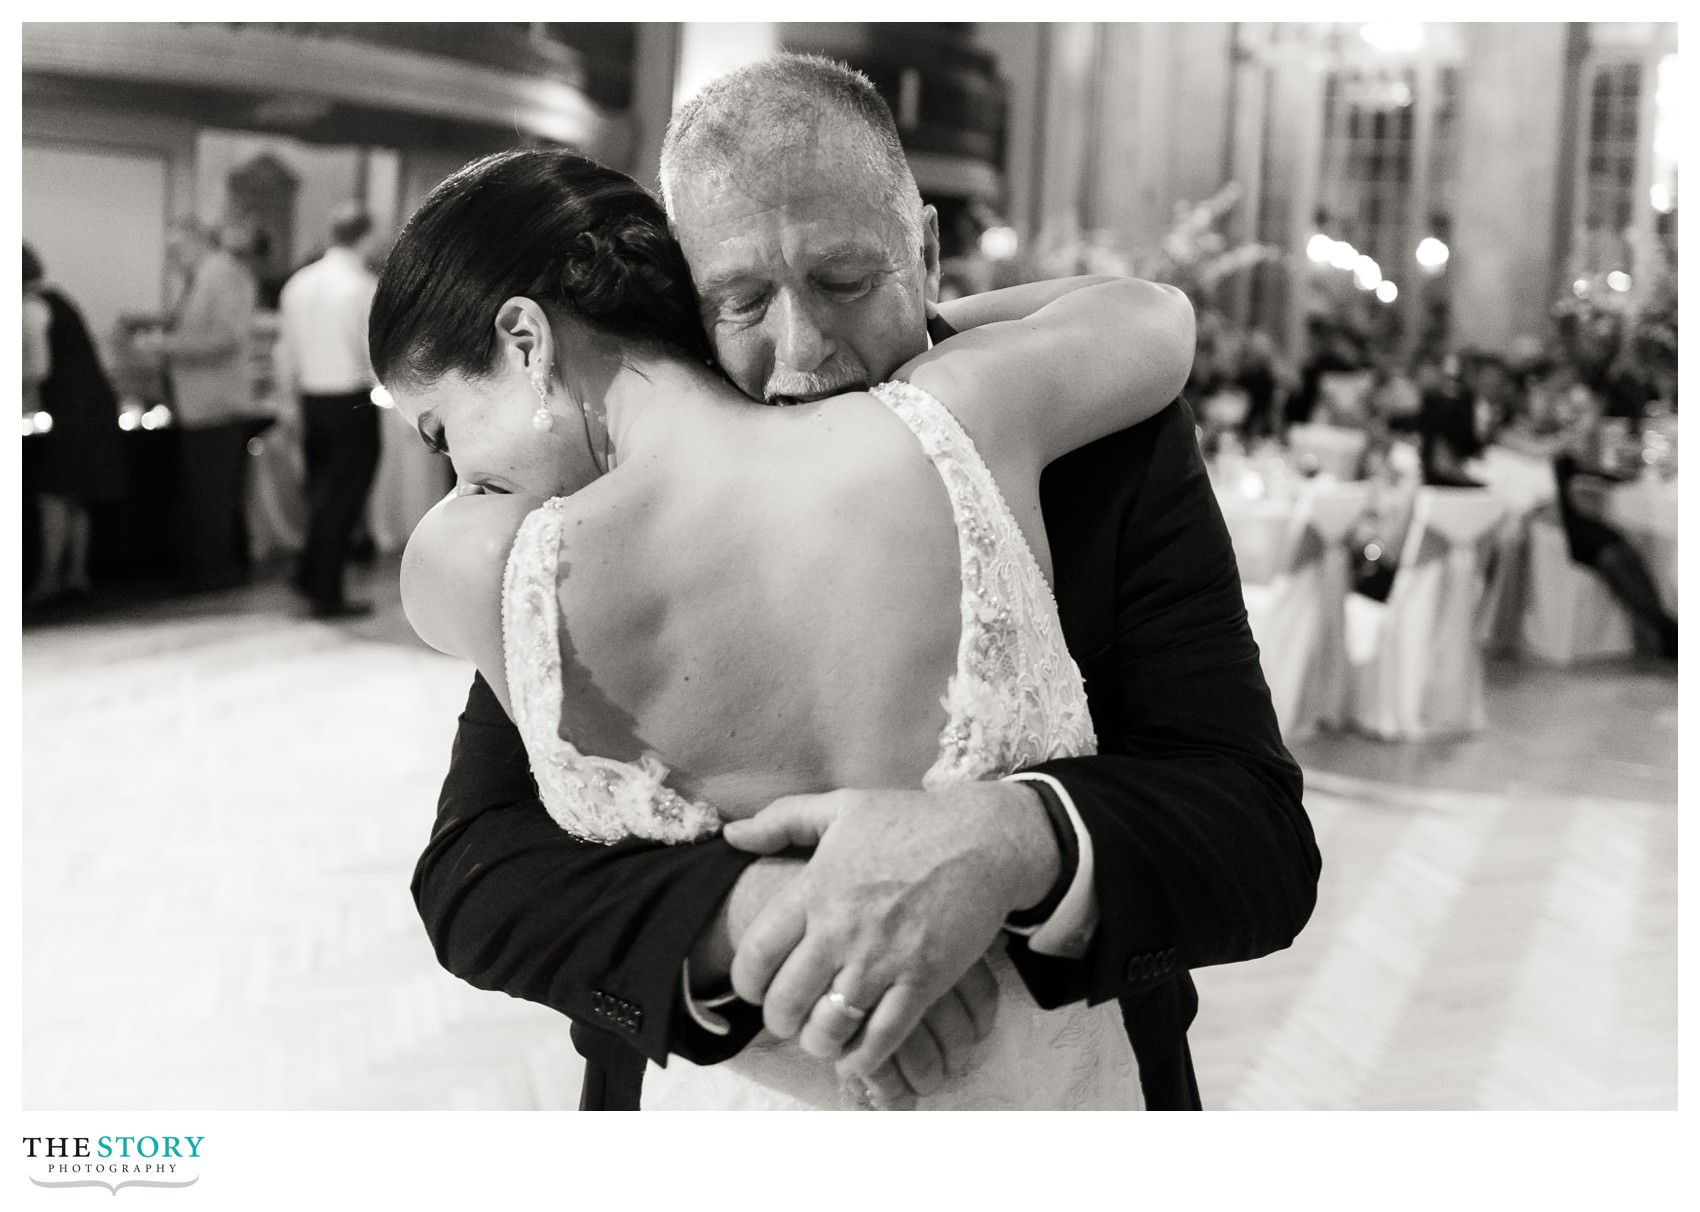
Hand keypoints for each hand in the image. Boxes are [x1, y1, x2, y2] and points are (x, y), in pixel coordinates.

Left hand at [721, 783, 1054, 1085]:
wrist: (983, 839)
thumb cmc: (911, 820)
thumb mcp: (840, 806)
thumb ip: (781, 820)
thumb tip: (733, 835)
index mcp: (815, 888)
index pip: (756, 953)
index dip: (745, 983)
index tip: (754, 988)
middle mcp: (842, 928)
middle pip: (786, 1000)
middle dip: (779, 1020)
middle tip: (787, 1019)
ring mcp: (883, 958)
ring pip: (829, 1026)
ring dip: (818, 1042)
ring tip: (821, 1037)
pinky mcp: (923, 980)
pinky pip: (882, 1036)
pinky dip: (863, 1057)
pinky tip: (857, 1056)